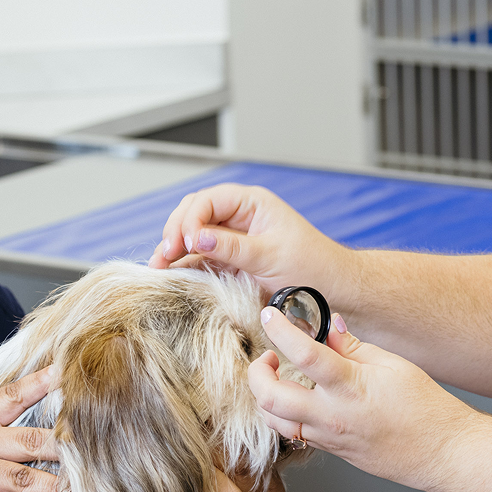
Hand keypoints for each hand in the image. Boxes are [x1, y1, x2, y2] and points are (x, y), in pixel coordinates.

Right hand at [149, 183, 356, 300]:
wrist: (332, 290)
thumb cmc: (313, 266)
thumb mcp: (271, 256)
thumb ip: (233, 247)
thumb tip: (197, 239)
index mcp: (252, 203)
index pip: (208, 200)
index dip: (191, 220)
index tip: (187, 244)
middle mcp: (239, 216)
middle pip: (193, 214)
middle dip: (176, 232)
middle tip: (165, 256)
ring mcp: (232, 238)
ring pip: (193, 236)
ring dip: (175, 249)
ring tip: (160, 267)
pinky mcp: (230, 260)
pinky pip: (200, 258)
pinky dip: (185, 265)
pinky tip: (171, 274)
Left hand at [250, 309, 476, 491]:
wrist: (442, 452)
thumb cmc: (426, 409)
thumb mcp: (394, 366)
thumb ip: (354, 347)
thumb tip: (331, 327)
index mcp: (350, 386)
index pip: (303, 354)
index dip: (280, 331)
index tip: (270, 316)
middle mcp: (333, 415)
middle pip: (270, 397)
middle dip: (257, 372)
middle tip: (268, 357)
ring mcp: (329, 437)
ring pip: (273, 421)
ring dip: (265, 398)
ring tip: (277, 380)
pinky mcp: (332, 450)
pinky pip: (294, 435)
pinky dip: (283, 416)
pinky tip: (295, 402)